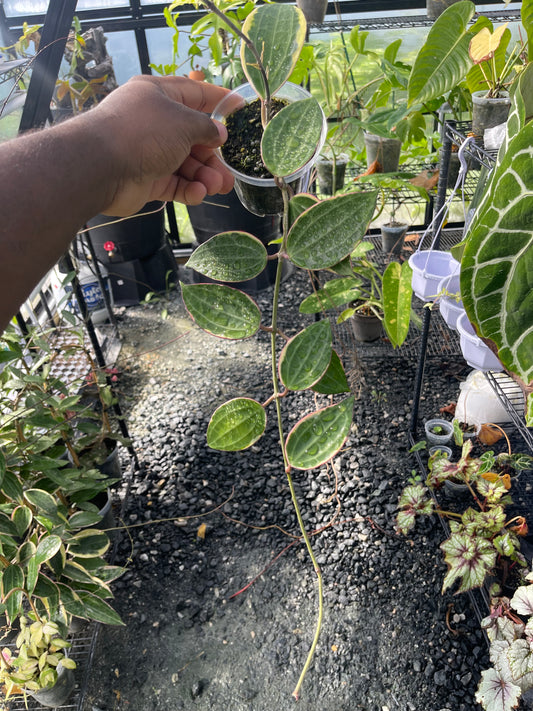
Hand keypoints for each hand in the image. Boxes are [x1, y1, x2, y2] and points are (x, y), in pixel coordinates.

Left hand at [91, 75, 234, 214]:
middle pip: (192, 138)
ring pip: (186, 165)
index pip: (194, 93)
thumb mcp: (183, 122)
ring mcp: (149, 152)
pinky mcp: (147, 179)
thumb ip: (206, 128)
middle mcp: (154, 122)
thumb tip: (219, 135)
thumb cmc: (144, 133)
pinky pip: (174, 183)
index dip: (218, 100)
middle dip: (213, 156)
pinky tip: (198, 193)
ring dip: (204, 176)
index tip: (240, 107)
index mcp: (158, 95)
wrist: (102, 167)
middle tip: (229, 172)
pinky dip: (188, 189)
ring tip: (219, 186)